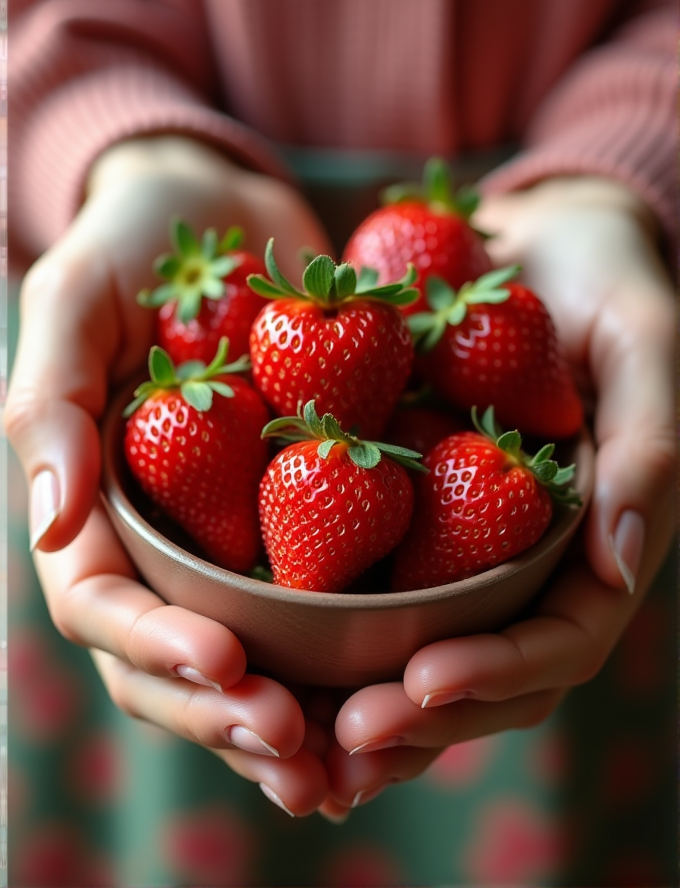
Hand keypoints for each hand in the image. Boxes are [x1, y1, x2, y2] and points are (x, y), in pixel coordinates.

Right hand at [5, 135, 333, 814]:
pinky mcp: (306, 511)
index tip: (230, 668)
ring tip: (356, 768)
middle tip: (302, 753)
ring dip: (298, 719)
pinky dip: (355, 656)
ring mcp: (234, 533)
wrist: (226, 211)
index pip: (105, 606)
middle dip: (232, 716)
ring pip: (254, 655)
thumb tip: (49, 521)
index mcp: (95, 505)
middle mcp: (163, 538)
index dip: (157, 651)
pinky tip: (406, 691)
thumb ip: (49, 404)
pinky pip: (325, 594)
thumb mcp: (74, 301)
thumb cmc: (135, 245)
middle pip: (178, 661)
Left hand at [322, 177, 674, 813]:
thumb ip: (646, 448)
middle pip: (481, 676)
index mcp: (592, 546)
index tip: (419, 681)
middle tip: (338, 740)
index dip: (496, 677)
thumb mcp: (642, 344)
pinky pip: (360, 580)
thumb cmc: (602, 283)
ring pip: (416, 652)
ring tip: (287, 732)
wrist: (527, 246)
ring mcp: (461, 547)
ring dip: (359, 704)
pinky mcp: (403, 515)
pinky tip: (256, 649)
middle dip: (416, 720)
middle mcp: (524, 564)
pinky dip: (319, 629)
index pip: (558, 643)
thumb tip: (620, 563)